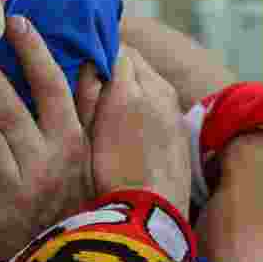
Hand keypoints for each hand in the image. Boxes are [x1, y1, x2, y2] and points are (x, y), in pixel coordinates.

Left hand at [0, 15, 92, 259]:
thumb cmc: (75, 197)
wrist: (66, 260)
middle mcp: (44, 165)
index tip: (15, 20)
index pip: (52, 88)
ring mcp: (14, 191)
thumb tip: (98, 61)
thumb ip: (92, 110)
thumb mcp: (92, 156)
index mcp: (71, 144)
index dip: (34, 51)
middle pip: (8, 106)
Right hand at [78, 45, 190, 216]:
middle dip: (115, 67)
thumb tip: (93, 58)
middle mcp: (162, 90)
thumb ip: (92, 85)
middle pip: (135, 63)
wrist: (149, 213)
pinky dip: (143, 106)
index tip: (81, 59)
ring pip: (147, 84)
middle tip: (90, 81)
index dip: (98, 51)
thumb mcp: (92, 123)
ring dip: (129, 87)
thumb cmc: (112, 169)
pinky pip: (158, 105)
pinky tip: (128, 127)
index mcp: (138, 84)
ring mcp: (174, 111)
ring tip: (108, 106)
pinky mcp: (181, 132)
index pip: (119, 49)